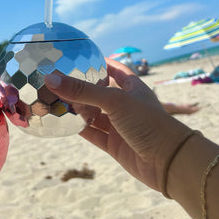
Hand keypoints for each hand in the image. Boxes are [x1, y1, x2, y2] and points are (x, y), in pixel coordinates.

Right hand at [45, 59, 189, 191]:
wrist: (168, 162)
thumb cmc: (148, 122)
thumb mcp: (115, 100)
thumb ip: (83, 91)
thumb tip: (50, 78)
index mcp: (132, 88)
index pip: (114, 69)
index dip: (99, 62)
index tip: (79, 56)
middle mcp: (125, 105)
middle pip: (99, 93)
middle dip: (80, 88)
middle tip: (57, 80)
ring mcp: (119, 125)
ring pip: (93, 114)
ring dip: (76, 109)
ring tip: (54, 99)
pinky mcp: (114, 145)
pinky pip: (92, 133)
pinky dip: (79, 128)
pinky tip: (62, 122)